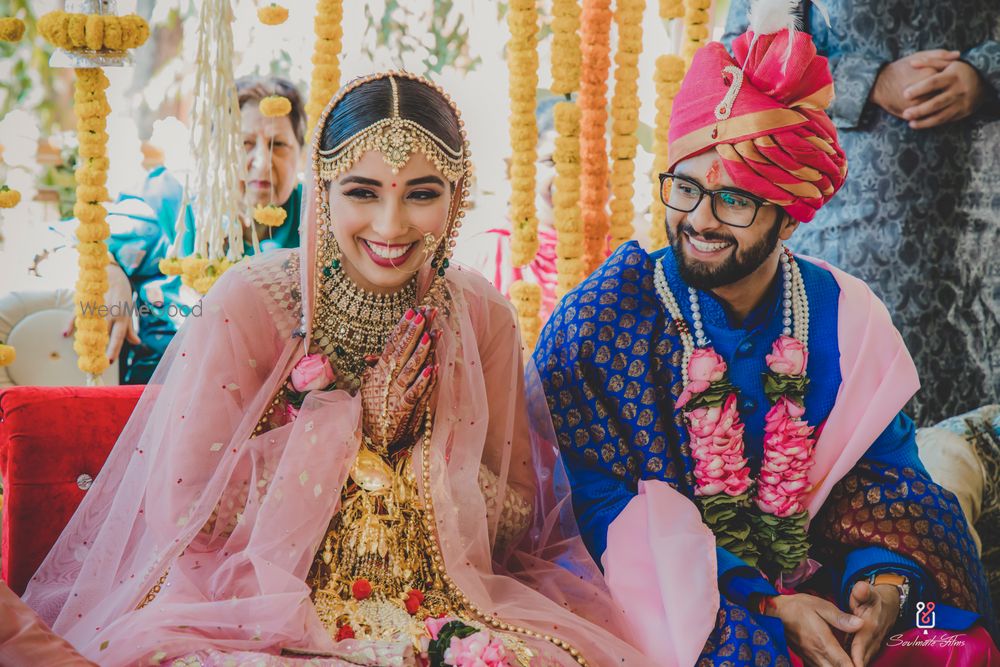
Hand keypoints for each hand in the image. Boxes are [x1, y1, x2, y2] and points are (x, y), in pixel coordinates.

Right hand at [63, 260, 139, 364]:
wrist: (114, 275)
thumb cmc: (123, 297)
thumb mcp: (129, 312)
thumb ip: (130, 329)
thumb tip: (136, 342)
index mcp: (122, 318)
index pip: (118, 337)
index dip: (114, 349)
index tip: (110, 361)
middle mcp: (110, 314)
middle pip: (102, 335)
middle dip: (98, 349)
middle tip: (93, 362)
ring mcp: (98, 308)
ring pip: (90, 327)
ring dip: (84, 340)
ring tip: (82, 352)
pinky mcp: (87, 303)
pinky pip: (78, 315)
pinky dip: (71, 324)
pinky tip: (65, 333)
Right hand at [360, 307, 438, 449]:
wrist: (368, 438)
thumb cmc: (372, 409)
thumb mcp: (370, 386)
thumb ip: (375, 370)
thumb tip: (373, 356)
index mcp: (381, 370)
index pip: (392, 343)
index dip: (402, 327)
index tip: (412, 311)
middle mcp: (387, 378)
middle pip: (402, 351)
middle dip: (413, 331)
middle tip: (424, 313)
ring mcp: (395, 393)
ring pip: (410, 368)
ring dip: (420, 351)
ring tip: (430, 334)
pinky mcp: (402, 409)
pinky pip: (415, 393)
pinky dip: (424, 381)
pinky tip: (433, 368)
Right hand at [768, 593, 863, 666]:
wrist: (774, 611)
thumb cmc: (799, 607)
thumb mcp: (821, 606)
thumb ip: (840, 618)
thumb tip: (861, 624)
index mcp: (823, 642)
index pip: (844, 664)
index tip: (863, 664)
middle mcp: (817, 654)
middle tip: (859, 662)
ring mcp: (810, 658)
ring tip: (850, 661)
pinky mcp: (806, 658)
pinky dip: (830, 666)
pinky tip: (835, 662)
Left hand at [847, 581, 898, 666]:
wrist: (888, 606)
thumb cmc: (872, 599)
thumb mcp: (867, 592)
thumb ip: (862, 591)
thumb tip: (861, 588)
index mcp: (870, 626)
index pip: (861, 645)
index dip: (856, 657)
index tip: (851, 665)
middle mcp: (873, 639)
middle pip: (862, 657)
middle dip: (853, 665)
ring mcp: (873, 645)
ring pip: (864, 660)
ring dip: (854, 664)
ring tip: (840, 666)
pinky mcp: (871, 649)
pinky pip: (863, 659)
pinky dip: (855, 663)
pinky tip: (845, 664)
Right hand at [870, 50, 958, 117]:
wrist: (878, 84)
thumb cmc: (900, 68)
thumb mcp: (918, 56)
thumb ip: (939, 54)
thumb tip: (958, 55)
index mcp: (929, 75)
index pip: (949, 78)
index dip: (951, 77)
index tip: (950, 77)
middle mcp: (925, 91)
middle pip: (945, 94)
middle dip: (947, 92)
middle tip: (946, 89)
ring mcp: (917, 105)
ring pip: (936, 107)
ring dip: (941, 105)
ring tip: (939, 99)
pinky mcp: (910, 114)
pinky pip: (926, 116)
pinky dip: (932, 113)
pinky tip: (934, 109)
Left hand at [902, 59, 986, 128]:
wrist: (984, 80)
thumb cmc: (959, 71)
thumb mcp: (948, 63)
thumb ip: (930, 62)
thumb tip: (912, 63)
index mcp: (953, 76)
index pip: (934, 83)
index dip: (919, 89)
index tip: (904, 95)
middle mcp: (958, 90)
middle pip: (937, 102)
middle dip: (920, 110)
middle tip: (905, 114)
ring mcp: (962, 102)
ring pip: (941, 115)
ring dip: (925, 121)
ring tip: (910, 123)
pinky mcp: (963, 112)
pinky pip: (946, 120)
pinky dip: (932, 124)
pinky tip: (920, 125)